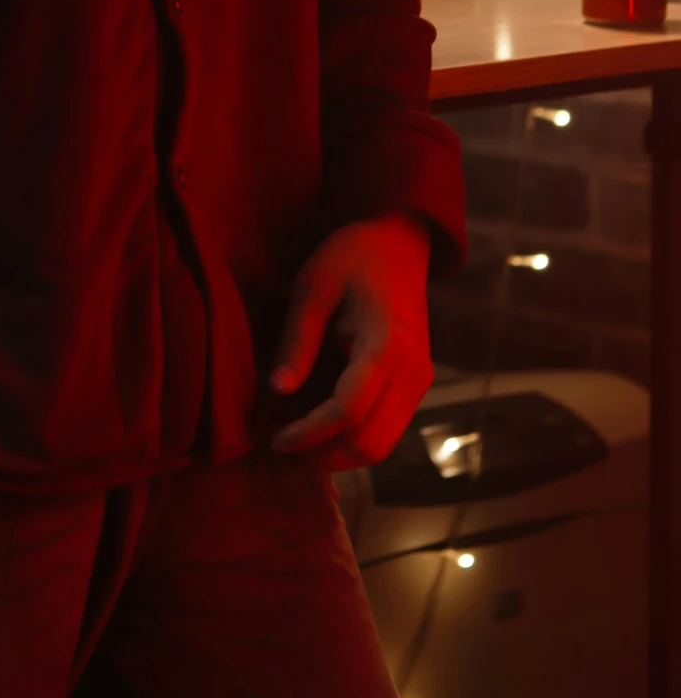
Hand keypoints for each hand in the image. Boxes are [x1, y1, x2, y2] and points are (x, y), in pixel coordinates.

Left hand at [268, 214, 433, 470]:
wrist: (399, 242)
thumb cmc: (351, 256)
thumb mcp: (313, 286)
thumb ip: (297, 340)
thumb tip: (278, 391)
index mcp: (387, 342)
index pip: (349, 410)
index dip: (310, 433)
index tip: (276, 441)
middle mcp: (413, 370)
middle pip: (371, 440)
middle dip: (324, 455)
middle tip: (282, 452)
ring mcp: (421, 380)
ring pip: (383, 444)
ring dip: (341, 455)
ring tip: (298, 448)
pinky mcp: (418, 383)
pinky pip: (389, 429)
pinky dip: (356, 440)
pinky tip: (323, 432)